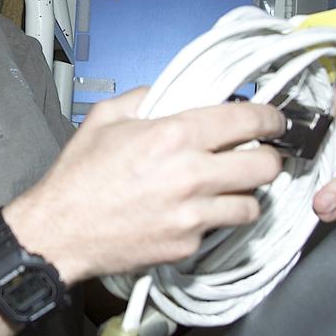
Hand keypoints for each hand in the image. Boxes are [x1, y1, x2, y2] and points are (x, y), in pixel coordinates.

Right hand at [6, 87, 284, 284]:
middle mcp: (190, 175)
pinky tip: (193, 213)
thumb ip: (145, 97)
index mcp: (173, 136)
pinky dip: (213, 220)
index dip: (271, 118)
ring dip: (245, 194)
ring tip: (228, 189)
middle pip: (265, 166)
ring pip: (252, 204)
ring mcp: (192, 215)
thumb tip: (174, 91)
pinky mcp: (187, 244)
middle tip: (257, 156)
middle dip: (268, 158)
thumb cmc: (78, 176)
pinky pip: (219, 229)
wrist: (59, 232)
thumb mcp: (105, 118)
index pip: (246, 120)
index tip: (275, 120)